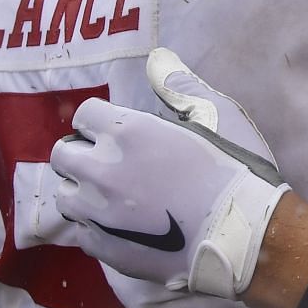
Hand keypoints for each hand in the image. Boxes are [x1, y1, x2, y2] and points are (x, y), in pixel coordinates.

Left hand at [50, 48, 289, 297]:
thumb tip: (158, 58)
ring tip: (111, 199)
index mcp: (127, 133)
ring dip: (82, 193)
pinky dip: (95, 228)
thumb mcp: (217, 116)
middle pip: (63, 155)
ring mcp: (98, 214)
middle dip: (82, 155)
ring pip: (64, 196)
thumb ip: (179, 85)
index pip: (83, 115)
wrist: (244, 237)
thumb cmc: (235, 172)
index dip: (100, 121)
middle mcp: (102, 171)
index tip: (118, 132)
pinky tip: (121, 228)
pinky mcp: (104, 249)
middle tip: (111, 165)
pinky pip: (81, 233)